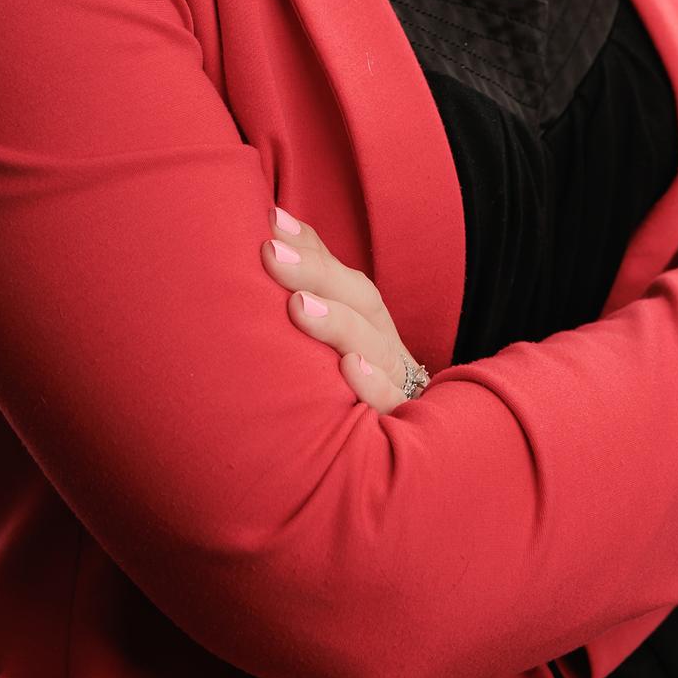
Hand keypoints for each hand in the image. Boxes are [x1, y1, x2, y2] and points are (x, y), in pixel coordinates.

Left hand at [260, 205, 424, 412]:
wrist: (405, 455)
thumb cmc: (352, 386)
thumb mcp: (335, 334)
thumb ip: (310, 283)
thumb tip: (272, 222)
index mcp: (368, 322)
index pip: (341, 276)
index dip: (311, 249)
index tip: (272, 223)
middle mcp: (384, 345)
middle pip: (361, 301)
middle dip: (317, 274)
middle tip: (272, 254)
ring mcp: (396, 384)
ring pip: (377, 347)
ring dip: (339, 322)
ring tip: (299, 305)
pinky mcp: (398, 423)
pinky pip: (392, 403)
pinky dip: (374, 385)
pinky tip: (351, 369)